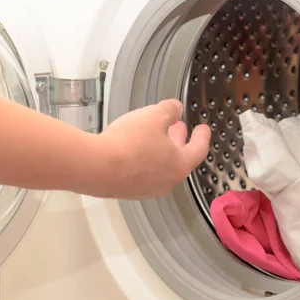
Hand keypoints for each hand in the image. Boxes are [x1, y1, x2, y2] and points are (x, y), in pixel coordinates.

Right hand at [85, 99, 210, 198]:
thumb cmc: (129, 143)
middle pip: (179, 159)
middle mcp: (166, 182)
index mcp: (180, 165)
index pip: (198, 150)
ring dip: (160, 150)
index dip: (202, 137)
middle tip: (178, 128)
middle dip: (178, 141)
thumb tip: (175, 109)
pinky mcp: (127, 191)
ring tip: (153, 136)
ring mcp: (146, 189)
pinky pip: (141, 173)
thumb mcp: (154, 116)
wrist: (96, 167)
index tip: (203, 129)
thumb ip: (169, 110)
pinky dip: (143, 159)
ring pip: (159, 167)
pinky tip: (134, 148)